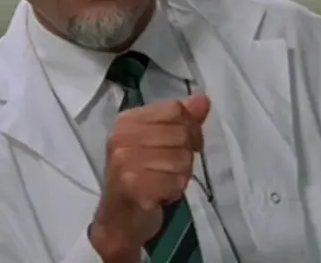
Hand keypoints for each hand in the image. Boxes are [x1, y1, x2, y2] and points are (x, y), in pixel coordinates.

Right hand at [90, 94, 211, 260]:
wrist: (117, 221)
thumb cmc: (140, 178)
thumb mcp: (159, 143)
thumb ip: (181, 120)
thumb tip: (203, 100)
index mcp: (126, 120)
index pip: (175, 109)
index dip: (190, 127)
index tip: (185, 145)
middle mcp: (121, 137)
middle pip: (181, 133)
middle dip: (185, 156)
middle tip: (168, 170)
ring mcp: (124, 161)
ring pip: (182, 159)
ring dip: (180, 176)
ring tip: (162, 183)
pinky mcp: (132, 185)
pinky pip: (175, 181)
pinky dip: (174, 192)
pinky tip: (159, 196)